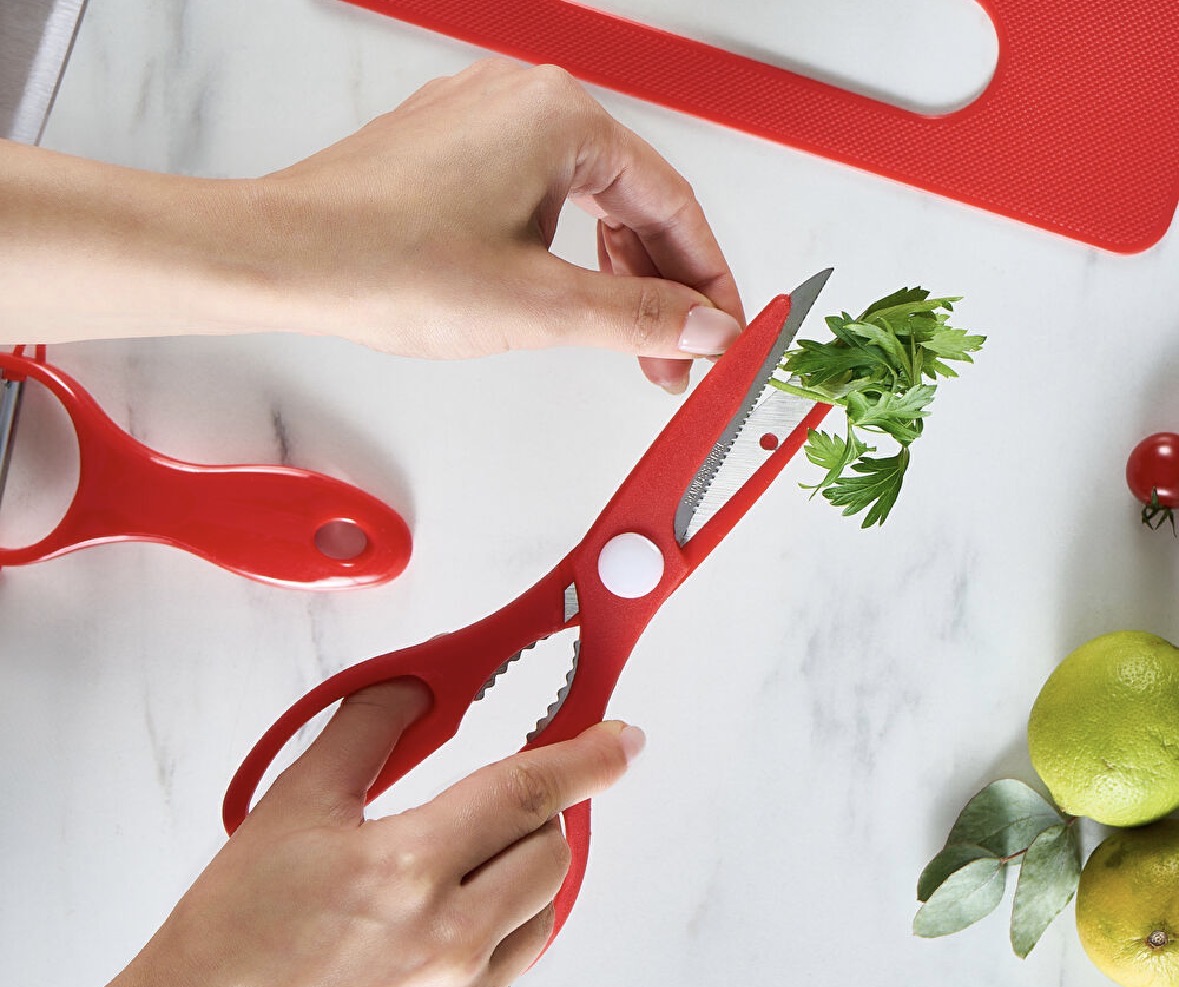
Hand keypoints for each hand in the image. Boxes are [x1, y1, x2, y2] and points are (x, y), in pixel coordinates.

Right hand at [0, 681, 640, 986]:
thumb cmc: (230, 939)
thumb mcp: (291, 808)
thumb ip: (366, 732)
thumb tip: (419, 689)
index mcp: (408, 871)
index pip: (528, 792)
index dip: (586, 757)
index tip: (621, 741)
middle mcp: (448, 947)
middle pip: (550, 854)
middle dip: (532, 820)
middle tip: (479, 817)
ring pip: (539, 918)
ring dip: (511, 886)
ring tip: (436, 888)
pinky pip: (508, 982)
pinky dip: (485, 951)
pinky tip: (419, 951)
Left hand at [253, 57, 743, 389]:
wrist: (285, 260)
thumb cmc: (384, 263)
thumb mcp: (539, 306)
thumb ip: (635, 317)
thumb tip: (702, 328)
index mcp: (561, 117)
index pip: (672, 203)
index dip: (708, 280)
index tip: (724, 330)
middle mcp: (526, 102)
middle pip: (633, 201)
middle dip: (660, 289)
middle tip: (676, 357)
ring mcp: (486, 124)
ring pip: (586, 203)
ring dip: (614, 278)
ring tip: (628, 346)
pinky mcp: (455, 153)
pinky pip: (539, 200)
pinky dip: (566, 255)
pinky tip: (572, 300)